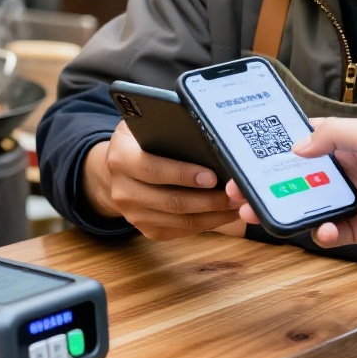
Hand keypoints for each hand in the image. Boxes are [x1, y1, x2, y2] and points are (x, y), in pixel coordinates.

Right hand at [82, 120, 237, 239]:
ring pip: (181, 221)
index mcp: (121, 158)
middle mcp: (123, 190)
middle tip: (236, 193)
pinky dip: (208, 224)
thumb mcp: (146, 125)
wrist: (119, 169)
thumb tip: (208, 136)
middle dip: (209, 200)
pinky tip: (225, 213)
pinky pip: (182, 232)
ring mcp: (134, 214)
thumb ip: (168, 128)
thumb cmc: (141, 141)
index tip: (212, 176)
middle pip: (172, 201)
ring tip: (237, 204)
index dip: (184, 175)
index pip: (153, 170)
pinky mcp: (147, 229)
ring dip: (214, 215)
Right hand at [225, 116, 356, 250]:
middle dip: (268, 183)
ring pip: (307, 205)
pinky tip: (322, 230)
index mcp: (349, 141)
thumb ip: (333, 136)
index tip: (247, 154)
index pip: (305, 139)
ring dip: (284, 209)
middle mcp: (348, 169)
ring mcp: (354, 199)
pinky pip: (331, 232)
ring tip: (260, 214)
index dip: (277, 146)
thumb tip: (296, 146)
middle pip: (297, 176)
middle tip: (240, 191)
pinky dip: (320, 233)